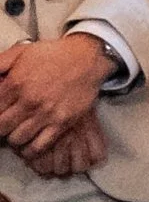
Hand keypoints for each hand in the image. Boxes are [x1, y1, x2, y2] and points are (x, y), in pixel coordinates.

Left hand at [0, 32, 109, 174]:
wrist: (86, 58)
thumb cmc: (52, 55)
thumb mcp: (22, 51)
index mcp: (16, 83)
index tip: (0, 112)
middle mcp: (29, 100)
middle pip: (1, 127)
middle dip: (1, 126)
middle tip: (6, 123)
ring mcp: (46, 113)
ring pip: (17, 139)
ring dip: (13, 137)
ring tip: (17, 131)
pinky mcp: (61, 123)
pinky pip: (39, 146)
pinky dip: (30, 149)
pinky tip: (29, 143)